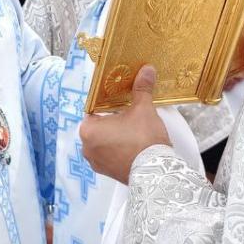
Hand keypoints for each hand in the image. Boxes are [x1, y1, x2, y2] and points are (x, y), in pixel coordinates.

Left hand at [79, 65, 169, 184]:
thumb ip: (142, 88)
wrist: (156, 171)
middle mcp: (87, 148)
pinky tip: (132, 146)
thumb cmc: (144, 139)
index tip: (120, 102)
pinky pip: (110, 155)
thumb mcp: (143, 109)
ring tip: (133, 131)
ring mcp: (96, 163)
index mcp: (88, 130)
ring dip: (115, 136)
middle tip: (129, 115)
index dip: (107, 104)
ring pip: (103, 142)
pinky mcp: (107, 173)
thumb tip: (146, 70)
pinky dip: (118, 150)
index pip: (94, 110)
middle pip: (98, 126)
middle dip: (112, 121)